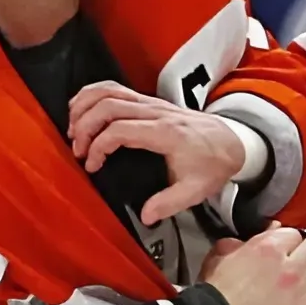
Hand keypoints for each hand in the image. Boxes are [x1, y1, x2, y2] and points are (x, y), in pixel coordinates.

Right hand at [69, 80, 255, 224]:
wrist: (232, 140)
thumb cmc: (212, 163)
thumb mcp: (196, 190)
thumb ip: (169, 203)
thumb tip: (146, 216)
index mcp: (166, 133)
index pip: (121, 130)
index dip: (99, 146)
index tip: (93, 165)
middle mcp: (156, 112)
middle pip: (109, 105)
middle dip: (85, 126)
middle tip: (77, 150)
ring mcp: (151, 102)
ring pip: (109, 90)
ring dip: (85, 106)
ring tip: (73, 130)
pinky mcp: (148, 100)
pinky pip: (115, 88)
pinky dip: (94, 95)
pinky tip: (83, 111)